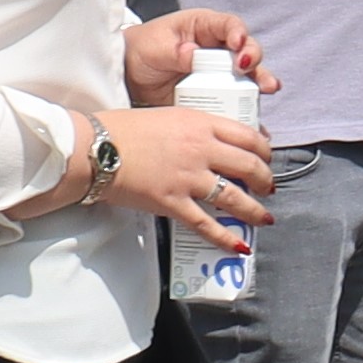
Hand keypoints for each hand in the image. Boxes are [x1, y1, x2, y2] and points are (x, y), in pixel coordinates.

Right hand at [98, 103, 278, 250]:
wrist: (94, 148)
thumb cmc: (122, 129)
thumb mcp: (167, 116)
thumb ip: (193, 129)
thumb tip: (211, 143)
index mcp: (199, 124)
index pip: (248, 136)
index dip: (265, 150)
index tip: (266, 157)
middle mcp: (200, 149)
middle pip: (250, 166)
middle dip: (266, 180)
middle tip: (268, 187)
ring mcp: (188, 178)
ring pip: (235, 198)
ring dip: (255, 210)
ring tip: (264, 218)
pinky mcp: (173, 202)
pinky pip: (207, 225)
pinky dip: (226, 238)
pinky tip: (239, 246)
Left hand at [123, 8, 275, 107]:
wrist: (129, 76)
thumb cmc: (142, 50)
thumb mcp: (155, 47)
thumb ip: (175, 51)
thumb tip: (193, 54)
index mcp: (204, 28)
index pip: (228, 26)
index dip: (238, 33)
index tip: (238, 44)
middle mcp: (218, 49)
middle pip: (246, 51)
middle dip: (254, 60)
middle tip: (252, 70)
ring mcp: (221, 74)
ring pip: (248, 76)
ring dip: (260, 83)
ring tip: (267, 89)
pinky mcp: (218, 96)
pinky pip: (237, 103)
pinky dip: (248, 113)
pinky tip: (257, 122)